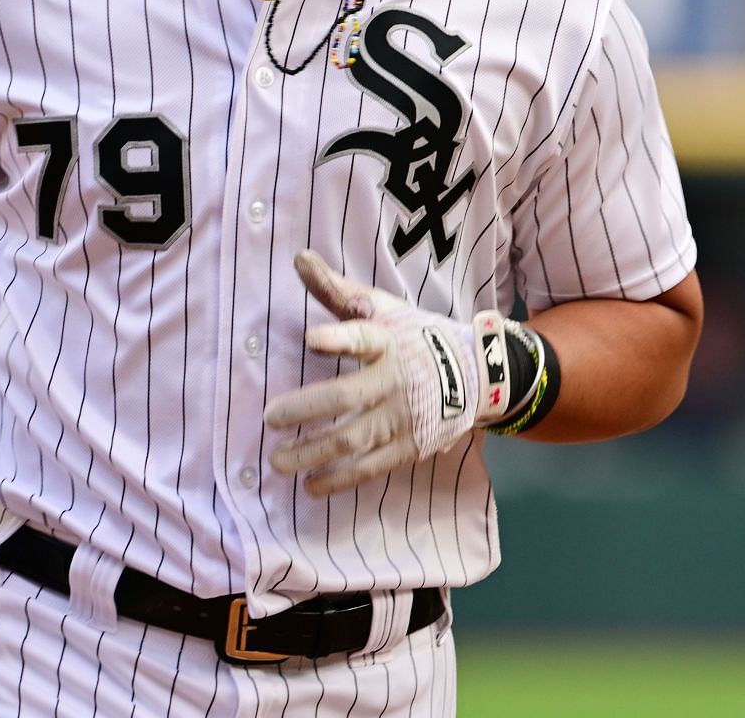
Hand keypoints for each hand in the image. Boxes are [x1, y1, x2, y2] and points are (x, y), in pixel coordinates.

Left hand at [263, 250, 502, 495]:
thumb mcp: (383, 308)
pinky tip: (310, 485)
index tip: (310, 340)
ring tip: (278, 461)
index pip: (362, 337)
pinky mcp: (409, 447)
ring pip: (354, 438)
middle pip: (347, 396)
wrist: (475, 374)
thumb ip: (337, 291)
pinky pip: (370, 467)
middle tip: (270, 417)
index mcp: (387, 341)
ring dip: (314, 452)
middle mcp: (394, 380)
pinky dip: (340, 478)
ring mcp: (402, 417)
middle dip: (307, 408)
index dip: (338, 339)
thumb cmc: (414, 335)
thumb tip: (298, 258)